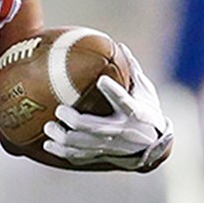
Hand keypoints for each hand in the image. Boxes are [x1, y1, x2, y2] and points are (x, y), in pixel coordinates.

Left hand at [42, 44, 173, 170]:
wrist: (155, 146)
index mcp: (135, 112)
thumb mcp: (146, 91)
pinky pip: (79, 156)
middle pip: (94, 128)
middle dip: (74, 120)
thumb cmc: (148, 112)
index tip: (101, 80)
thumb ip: (132, 70)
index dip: (113, 92)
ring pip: (82, 145)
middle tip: (60, 110)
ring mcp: (111, 146)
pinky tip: (48, 144)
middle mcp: (122, 131)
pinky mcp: (102, 155)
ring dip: (63, 137)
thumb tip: (120, 46)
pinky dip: (62, 151)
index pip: (124, 101)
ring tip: (49, 126)